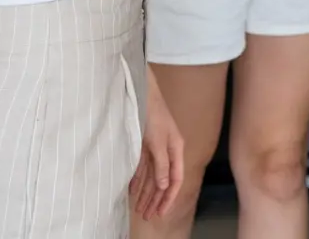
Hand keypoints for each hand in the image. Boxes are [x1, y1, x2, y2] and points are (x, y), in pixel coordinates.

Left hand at [130, 69, 185, 220]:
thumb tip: (165, 185)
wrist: (141, 93)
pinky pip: (142, 168)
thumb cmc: (153, 114)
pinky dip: (138, 180)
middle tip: (147, 216)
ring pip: (152, 177)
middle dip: (155, 199)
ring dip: (146, 193)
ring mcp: (155, 149)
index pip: (175, 179)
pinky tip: (133, 191)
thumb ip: (162, 163)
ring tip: (139, 209)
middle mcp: (167, 151)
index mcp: (176, 150)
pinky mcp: (144, 145)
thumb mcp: (158, 140)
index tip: (160, 213)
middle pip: (163, 181)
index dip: (169, 198)